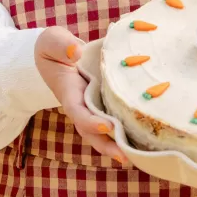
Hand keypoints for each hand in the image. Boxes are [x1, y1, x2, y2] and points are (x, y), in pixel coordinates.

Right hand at [34, 27, 127, 165]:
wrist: (58, 51)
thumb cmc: (54, 46)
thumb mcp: (52, 40)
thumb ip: (62, 45)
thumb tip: (76, 52)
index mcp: (68, 91)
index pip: (77, 111)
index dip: (90, 121)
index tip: (106, 126)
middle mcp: (81, 104)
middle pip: (91, 130)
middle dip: (106, 145)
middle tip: (125, 156)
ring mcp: (92, 105)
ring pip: (104, 130)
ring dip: (118, 144)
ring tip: (138, 156)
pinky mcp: (105, 101)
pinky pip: (114, 117)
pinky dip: (126, 130)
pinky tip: (145, 140)